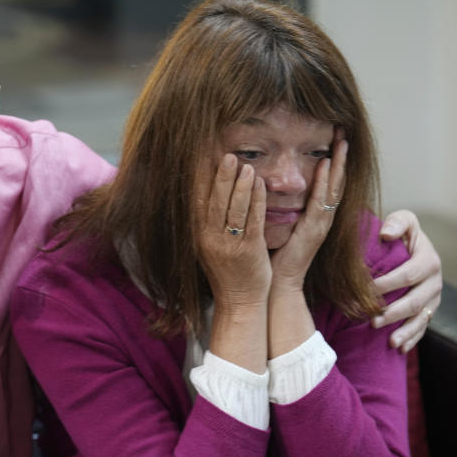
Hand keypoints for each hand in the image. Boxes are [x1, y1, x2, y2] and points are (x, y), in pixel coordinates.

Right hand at [193, 154, 270, 309]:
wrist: (239, 302)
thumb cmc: (227, 272)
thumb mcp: (209, 246)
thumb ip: (208, 222)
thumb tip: (206, 194)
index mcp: (199, 235)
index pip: (197, 200)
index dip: (199, 178)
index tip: (203, 156)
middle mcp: (211, 238)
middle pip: (214, 201)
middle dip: (220, 176)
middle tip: (227, 154)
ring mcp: (229, 244)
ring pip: (233, 209)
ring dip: (239, 184)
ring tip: (244, 164)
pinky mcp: (249, 250)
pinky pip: (252, 220)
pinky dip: (255, 200)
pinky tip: (259, 184)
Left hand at [270, 130, 346, 293]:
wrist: (277, 284)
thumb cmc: (275, 256)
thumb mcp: (280, 224)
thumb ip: (281, 207)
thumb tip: (268, 183)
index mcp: (314, 216)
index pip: (327, 183)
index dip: (332, 161)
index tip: (333, 137)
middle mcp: (322, 217)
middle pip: (336, 180)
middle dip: (341, 156)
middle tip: (344, 131)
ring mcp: (321, 224)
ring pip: (334, 187)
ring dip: (338, 163)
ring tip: (342, 141)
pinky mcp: (314, 231)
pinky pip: (321, 201)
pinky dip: (325, 182)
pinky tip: (326, 165)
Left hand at [372, 210, 442, 351]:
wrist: (410, 247)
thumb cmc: (401, 234)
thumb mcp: (403, 221)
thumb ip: (397, 223)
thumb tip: (385, 234)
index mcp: (428, 260)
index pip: (408, 275)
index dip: (387, 283)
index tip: (366, 290)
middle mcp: (435, 281)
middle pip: (414, 300)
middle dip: (393, 312)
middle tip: (371, 320)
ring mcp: (434, 298)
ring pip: (421, 318)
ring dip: (404, 331)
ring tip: (388, 340)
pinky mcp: (429, 310)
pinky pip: (422, 327)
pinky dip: (412, 339)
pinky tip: (399, 348)